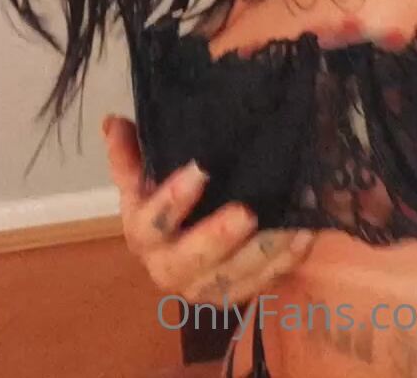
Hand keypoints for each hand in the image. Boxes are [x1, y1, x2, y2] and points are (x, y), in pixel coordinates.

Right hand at [102, 114, 316, 304]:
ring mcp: (203, 286)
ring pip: (230, 279)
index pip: (150, 223)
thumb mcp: (150, 171)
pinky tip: (303, 236)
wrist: (199, 232)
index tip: (200, 170)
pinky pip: (262, 284)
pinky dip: (284, 261)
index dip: (172, 200)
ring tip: (286, 225)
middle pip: (186, 262)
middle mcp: (168, 267)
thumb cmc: (173, 195)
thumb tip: (112, 122)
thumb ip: (131, 151)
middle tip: (246, 212)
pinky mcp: (235, 294)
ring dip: (261, 253)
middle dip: (216, 238)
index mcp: (145, 233)